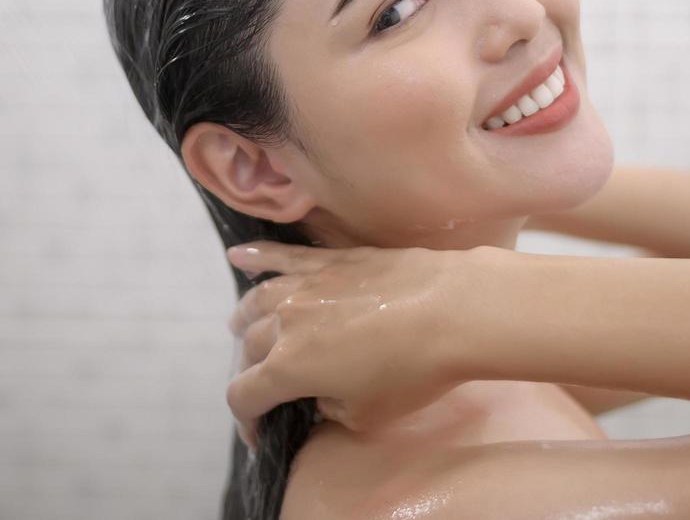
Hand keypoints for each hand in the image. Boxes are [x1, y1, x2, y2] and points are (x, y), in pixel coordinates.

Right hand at [224, 240, 472, 450]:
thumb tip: (319, 394)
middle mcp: (285, 322)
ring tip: (238, 327)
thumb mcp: (367, 414)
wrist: (452, 310)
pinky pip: (282, 255)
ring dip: (244, 319)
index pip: (244, 395)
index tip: (262, 434)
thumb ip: (329, 408)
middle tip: (270, 387)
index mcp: (289, 367)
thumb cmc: (413, 370)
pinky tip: (238, 255)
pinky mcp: (329, 261)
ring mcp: (305, 285)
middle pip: (249, 348)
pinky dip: (256, 256)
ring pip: (257, 300)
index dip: (247, 421)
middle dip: (252, 372)